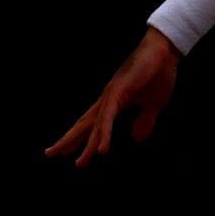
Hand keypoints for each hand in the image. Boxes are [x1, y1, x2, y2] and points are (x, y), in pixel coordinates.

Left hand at [45, 28, 181, 167]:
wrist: (165, 52)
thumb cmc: (159, 74)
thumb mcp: (153, 105)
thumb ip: (144, 121)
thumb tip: (136, 139)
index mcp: (114, 102)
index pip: (92, 123)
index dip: (80, 137)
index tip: (65, 150)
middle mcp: (107, 99)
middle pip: (84, 125)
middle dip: (68, 141)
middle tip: (50, 154)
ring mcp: (111, 96)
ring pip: (94, 126)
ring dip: (86, 145)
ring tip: (79, 163)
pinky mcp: (118, 92)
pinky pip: (108, 118)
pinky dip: (104, 134)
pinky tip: (101, 149)